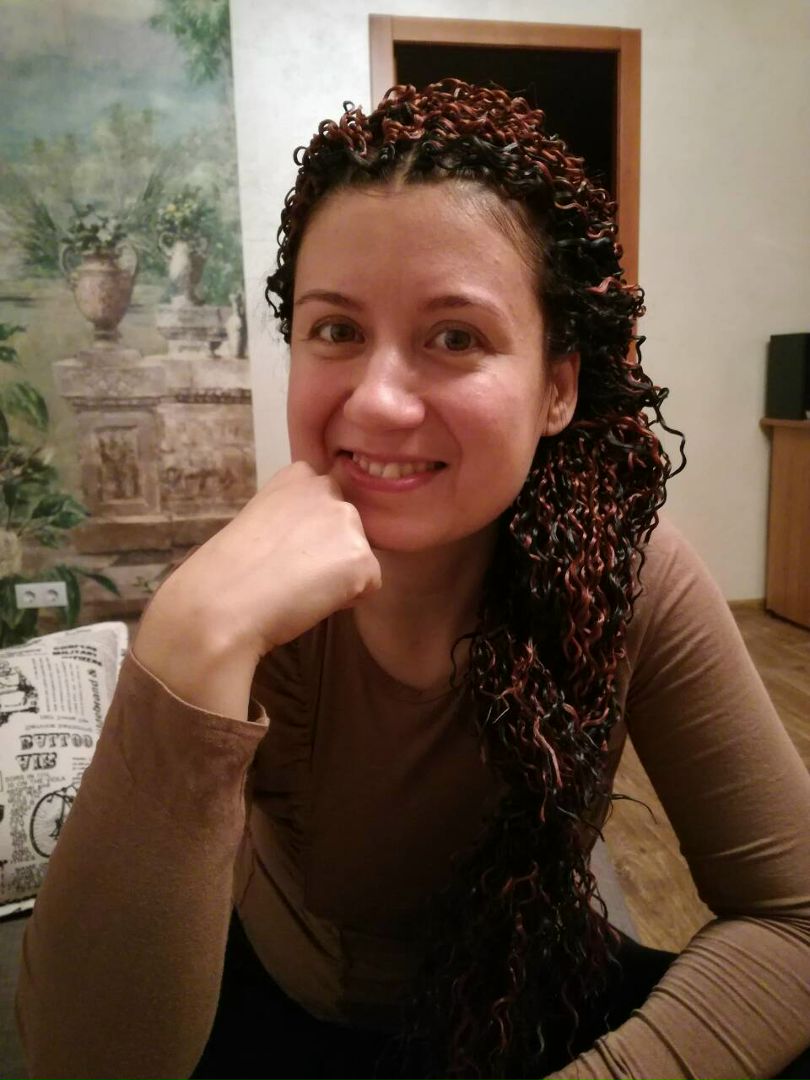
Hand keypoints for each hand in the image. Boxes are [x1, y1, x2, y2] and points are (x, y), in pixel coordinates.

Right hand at [133, 461, 380, 713]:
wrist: (222, 601)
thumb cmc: (228, 570)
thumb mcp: (259, 521)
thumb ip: (293, 518)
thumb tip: (313, 542)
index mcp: (298, 475)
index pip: (327, 503)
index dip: (310, 533)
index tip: (283, 549)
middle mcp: (328, 488)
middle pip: (348, 529)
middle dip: (330, 552)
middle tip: (291, 573)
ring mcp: (348, 521)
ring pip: (359, 557)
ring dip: (339, 576)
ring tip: (298, 587)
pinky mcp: (363, 558)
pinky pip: (369, 586)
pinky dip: (347, 600)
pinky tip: (311, 600)